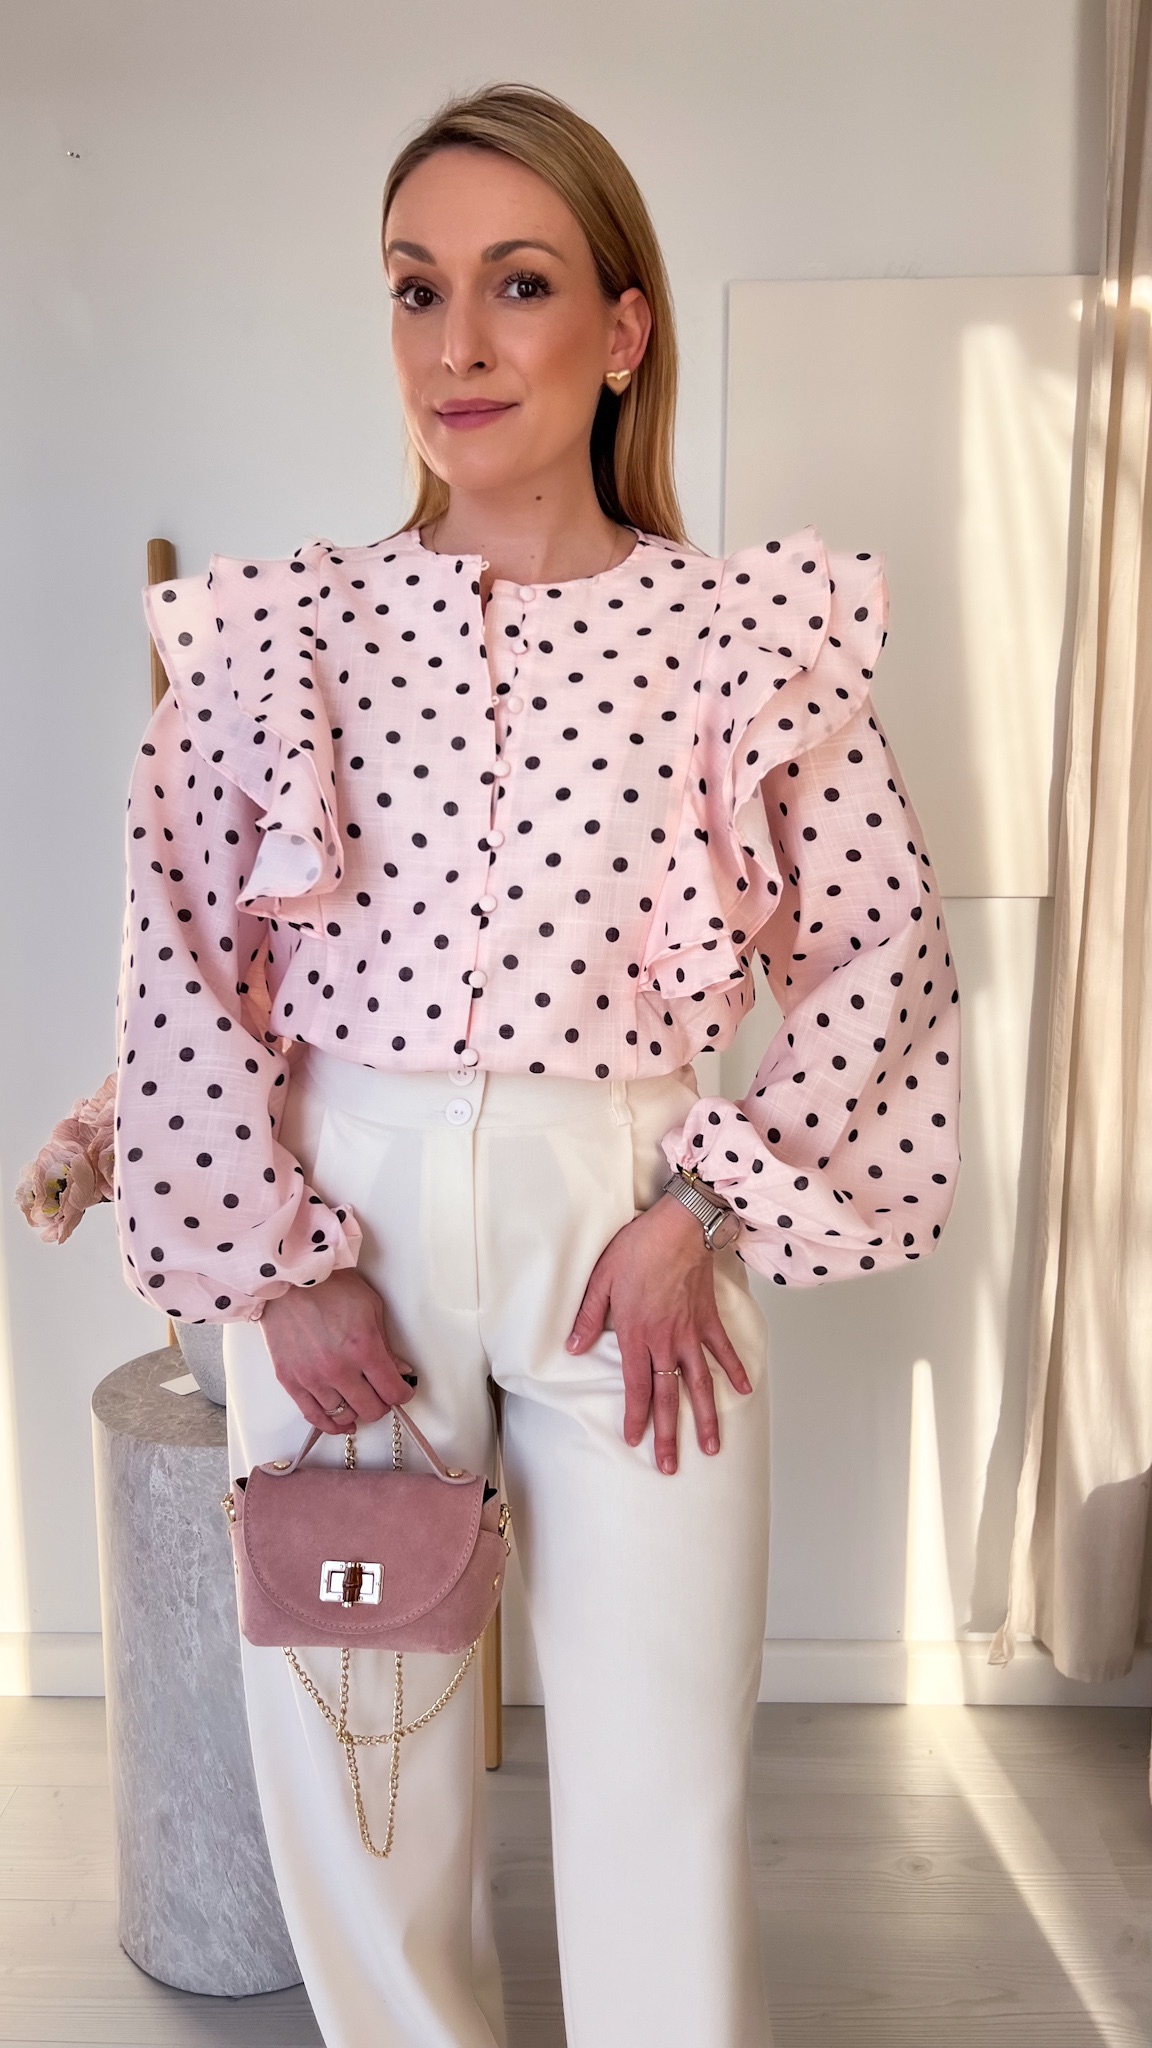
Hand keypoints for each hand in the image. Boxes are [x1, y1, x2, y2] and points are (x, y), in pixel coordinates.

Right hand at [259, 1267, 416, 1432]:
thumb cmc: (330, 1286)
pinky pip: (313, 1416)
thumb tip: (399, 1371)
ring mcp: (312, 1378)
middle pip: (370, 1410)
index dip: (403, 1395)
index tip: (402, 1391)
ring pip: (343, 1415)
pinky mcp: (290, 1380)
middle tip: (382, 1395)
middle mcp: (338, 1369)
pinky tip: (340, 1422)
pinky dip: (329, 1424)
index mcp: (364, 1349)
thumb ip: (386, 1345)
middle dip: (382, 1404)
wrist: (288, 1278)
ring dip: (356, 1411)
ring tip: (359, 1400)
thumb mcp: (371, 1307)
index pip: (393, 1392)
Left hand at [565, 1194, 752, 1474]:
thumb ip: (588, 1317)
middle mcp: (666, 1340)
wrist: (680, 1224)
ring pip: (700, 1383)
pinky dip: (734, 1370)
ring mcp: (692, 1332)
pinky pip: (724, 1350)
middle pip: (668, 1396)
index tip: (635, 1441)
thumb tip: (574, 1348)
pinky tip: (744, 1390)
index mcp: (636, 1333)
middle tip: (669, 1466)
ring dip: (706, 1417)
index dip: (636, 1417)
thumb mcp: (601, 1279)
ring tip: (712, 1446)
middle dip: (668, 1434)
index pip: (636, 1386)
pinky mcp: (710, 1317)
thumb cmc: (639, 1248)